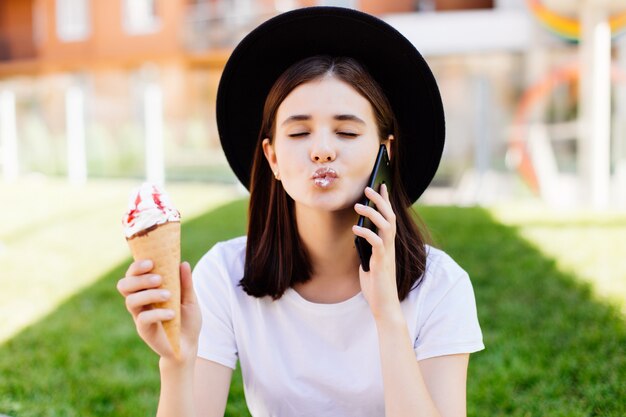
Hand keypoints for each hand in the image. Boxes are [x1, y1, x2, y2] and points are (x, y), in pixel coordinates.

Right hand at [117, 260, 201, 364]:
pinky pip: (143, 319)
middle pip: (125, 285)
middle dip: (139, 279)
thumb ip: (186, 283)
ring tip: (168, 296)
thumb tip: (183, 264)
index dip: (137, 267)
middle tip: (159, 278)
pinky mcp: (144, 330)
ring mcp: (140, 316)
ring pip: (131, 301)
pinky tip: (172, 314)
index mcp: (148, 291)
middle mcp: (140, 302)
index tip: (151, 262)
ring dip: (149, 294)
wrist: (189, 346)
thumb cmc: (187, 320)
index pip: (133, 275)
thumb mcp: (190, 300)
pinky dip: (157, 314)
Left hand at [352, 184, 401, 320]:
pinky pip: (376, 242)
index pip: (389, 216)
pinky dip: (366, 233)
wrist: (384, 304)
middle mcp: (390, 245)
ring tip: (358, 204)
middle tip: (368, 187)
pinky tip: (355, 228)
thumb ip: (367, 246)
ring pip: (385, 226)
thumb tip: (359, 231)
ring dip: (372, 213)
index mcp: (388, 243)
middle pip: (389, 216)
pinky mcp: (381, 262)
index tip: (381, 184)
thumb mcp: (369, 260)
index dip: (385, 200)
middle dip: (380, 200)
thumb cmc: (375, 283)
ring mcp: (387, 253)